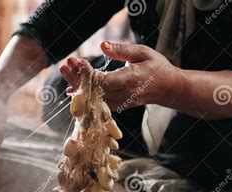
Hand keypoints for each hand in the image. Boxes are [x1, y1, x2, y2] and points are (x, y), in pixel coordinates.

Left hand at [60, 41, 185, 111]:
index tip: (77, 61)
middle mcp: (123, 94)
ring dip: (77, 84)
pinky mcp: (115, 106)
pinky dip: (83, 93)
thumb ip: (122, 50)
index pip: (103, 80)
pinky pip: (95, 102)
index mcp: (130, 80)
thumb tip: (102, 45)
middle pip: (93, 89)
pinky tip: (71, 85)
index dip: (87, 73)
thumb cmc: (156, 68)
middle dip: (77, 76)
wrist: (167, 89)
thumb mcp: (142, 53)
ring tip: (65, 70)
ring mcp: (119, 103)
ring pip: (92, 97)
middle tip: (66, 64)